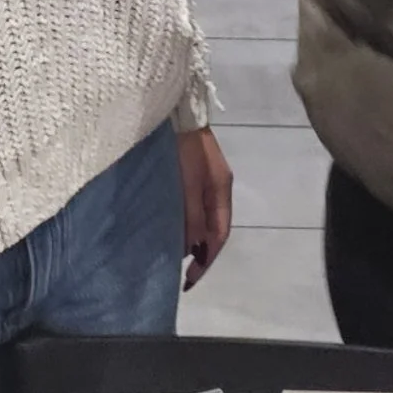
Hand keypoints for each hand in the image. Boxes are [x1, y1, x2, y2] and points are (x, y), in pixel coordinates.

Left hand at [178, 125, 232, 290]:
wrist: (176, 112)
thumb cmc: (181, 149)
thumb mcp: (187, 184)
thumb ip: (190, 216)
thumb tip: (191, 249)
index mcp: (222, 191)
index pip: (219, 235)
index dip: (207, 260)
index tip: (190, 279)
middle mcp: (217, 188)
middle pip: (212, 229)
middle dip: (200, 253)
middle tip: (181, 273)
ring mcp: (205, 180)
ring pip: (201, 219)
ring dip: (191, 239)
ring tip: (173, 256)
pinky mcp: (190, 173)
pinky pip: (191, 207)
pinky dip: (183, 223)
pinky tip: (170, 228)